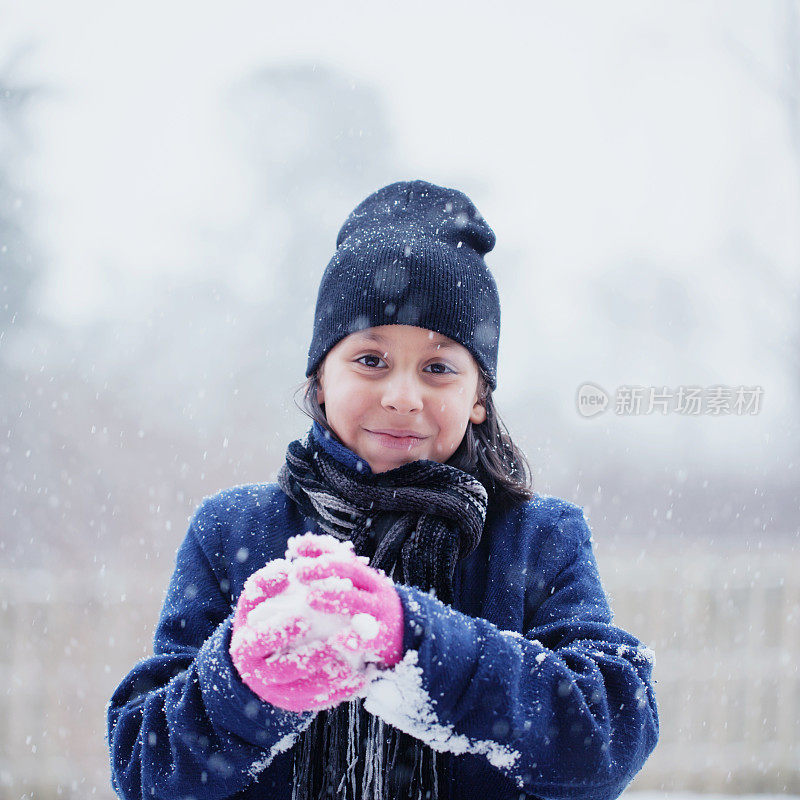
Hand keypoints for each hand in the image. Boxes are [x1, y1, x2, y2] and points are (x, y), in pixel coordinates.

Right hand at [229, 558, 367, 711]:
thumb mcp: (254, 600)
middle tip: (336, 643)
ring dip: (329, 680)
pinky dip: (338, 693)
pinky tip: (358, 680)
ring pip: (302, 691)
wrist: (255, 655)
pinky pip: (317, 702)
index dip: (280, 631)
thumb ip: (265, 583)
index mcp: (245, 646)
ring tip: (352, 666)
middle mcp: (258, 674)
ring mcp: (275, 692)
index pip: (259, 641)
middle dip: (310, 658)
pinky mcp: (293, 703)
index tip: (303, 619)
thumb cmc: (258, 618)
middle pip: (283, 671)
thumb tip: (283, 570)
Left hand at [292, 533, 403, 669]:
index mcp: (365, 575)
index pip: (341, 555)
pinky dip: (352, 640)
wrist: (411, 636)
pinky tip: (335, 642)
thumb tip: (298, 550)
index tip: (296, 548)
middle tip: (299, 571)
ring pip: (358, 601)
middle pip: (350, 571)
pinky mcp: (386, 637)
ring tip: (310, 599)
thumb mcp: (358, 590)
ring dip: (333, 598)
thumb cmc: (371, 611)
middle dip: (323, 568)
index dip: (319, 549)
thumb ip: (335, 576)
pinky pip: (369, 638)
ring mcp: (381, 611)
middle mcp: (374, 588)